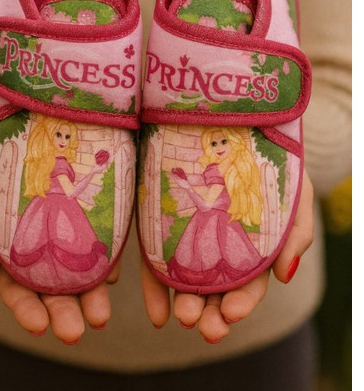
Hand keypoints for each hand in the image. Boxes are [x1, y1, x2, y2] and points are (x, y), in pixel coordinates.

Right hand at [0, 139, 119, 343]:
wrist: (26, 111)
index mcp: (10, 245)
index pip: (17, 287)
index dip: (26, 309)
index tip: (39, 326)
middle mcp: (43, 242)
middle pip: (54, 287)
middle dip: (64, 312)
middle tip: (78, 328)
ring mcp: (72, 226)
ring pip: (83, 269)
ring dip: (91, 296)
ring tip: (100, 313)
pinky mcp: (99, 207)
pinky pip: (106, 237)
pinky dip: (109, 260)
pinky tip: (113, 274)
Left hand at [141, 169, 313, 342]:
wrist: (237, 127)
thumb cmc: (271, 162)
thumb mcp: (295, 192)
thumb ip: (296, 232)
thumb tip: (287, 276)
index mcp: (254, 248)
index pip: (249, 283)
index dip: (243, 301)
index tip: (233, 312)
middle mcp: (221, 249)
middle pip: (217, 290)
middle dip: (213, 313)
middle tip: (207, 327)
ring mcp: (190, 239)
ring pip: (187, 281)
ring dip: (186, 305)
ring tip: (183, 317)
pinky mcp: (163, 226)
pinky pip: (157, 261)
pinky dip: (156, 290)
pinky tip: (157, 313)